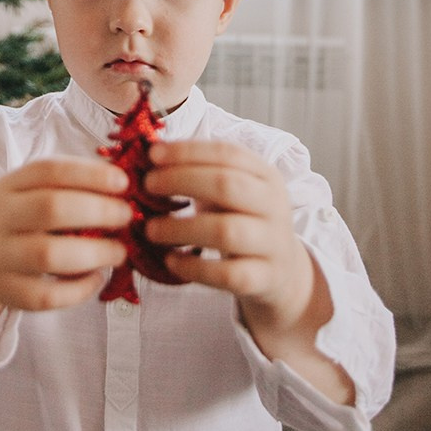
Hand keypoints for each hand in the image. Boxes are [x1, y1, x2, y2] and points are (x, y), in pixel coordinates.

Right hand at [0, 157, 130, 312]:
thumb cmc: (21, 219)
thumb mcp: (32, 192)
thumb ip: (70, 185)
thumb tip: (123, 185)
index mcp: (10, 185)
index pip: (49, 170)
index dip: (89, 174)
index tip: (123, 182)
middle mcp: (0, 216)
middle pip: (49, 208)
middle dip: (97, 211)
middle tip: (127, 217)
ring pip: (47, 255)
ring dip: (94, 253)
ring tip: (120, 252)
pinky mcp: (5, 292)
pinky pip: (45, 296)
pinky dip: (78, 290)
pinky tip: (97, 277)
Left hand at [143, 140, 313, 331]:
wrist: (282, 270)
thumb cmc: (243, 220)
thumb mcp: (231, 192)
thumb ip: (200, 173)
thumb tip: (152, 156)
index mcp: (266, 175)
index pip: (228, 153)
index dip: (188, 151)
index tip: (153, 155)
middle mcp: (274, 205)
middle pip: (227, 185)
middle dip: (181, 180)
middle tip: (147, 185)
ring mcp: (272, 243)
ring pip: (226, 231)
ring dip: (181, 228)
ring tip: (151, 229)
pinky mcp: (264, 279)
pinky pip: (227, 274)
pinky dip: (193, 267)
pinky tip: (171, 260)